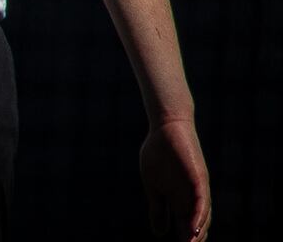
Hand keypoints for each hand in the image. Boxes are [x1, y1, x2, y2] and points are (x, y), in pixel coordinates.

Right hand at [141, 118, 209, 238]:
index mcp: (180, 200)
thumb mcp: (153, 186)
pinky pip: (202, 201)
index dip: (183, 240)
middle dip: (193, 241)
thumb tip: (159, 234)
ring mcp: (197, 189)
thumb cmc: (159, 153)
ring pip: (203, 217)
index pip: (185, 227)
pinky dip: (200, 216)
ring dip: (199, 233)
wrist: (165, 127)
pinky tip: (196, 228)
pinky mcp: (199, 178)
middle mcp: (192, 198)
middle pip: (197, 226)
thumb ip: (158, 209)